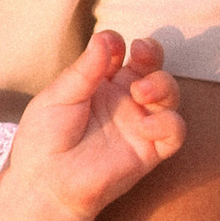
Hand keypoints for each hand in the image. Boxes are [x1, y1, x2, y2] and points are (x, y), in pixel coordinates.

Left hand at [5, 31, 186, 220]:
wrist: (45, 182)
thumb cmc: (44, 139)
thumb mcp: (59, 96)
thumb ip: (85, 70)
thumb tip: (106, 37)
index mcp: (100, 84)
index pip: (122, 54)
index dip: (120, 44)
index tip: (112, 45)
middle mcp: (123, 101)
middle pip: (152, 67)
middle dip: (152, 54)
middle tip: (140, 53)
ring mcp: (138, 124)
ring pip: (169, 94)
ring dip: (162, 85)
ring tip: (140, 92)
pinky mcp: (149, 151)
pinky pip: (175, 131)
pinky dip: (168, 123)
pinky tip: (145, 125)